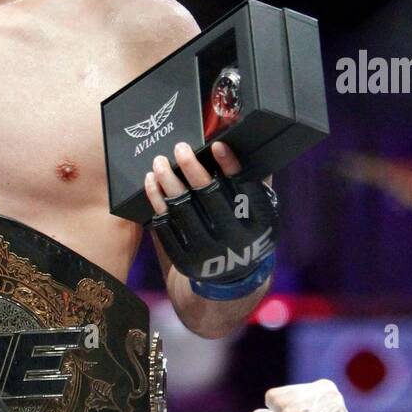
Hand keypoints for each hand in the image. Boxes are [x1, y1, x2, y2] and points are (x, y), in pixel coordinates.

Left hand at [146, 140, 277, 289]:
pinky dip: (156, 201)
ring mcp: (209, 251)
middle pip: (209, 197)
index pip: (245, 188)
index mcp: (260, 222)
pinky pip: (166, 225)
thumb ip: (254, 178)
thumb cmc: (246, 228)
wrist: (232, 277)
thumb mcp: (260, 209)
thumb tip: (242, 135)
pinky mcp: (185, 259)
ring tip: (159, 162)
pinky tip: (151, 182)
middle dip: (191, 169)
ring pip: (183, 210)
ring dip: (168, 182)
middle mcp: (235, 238)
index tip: (215, 144)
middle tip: (180, 148)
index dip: (230, 165)